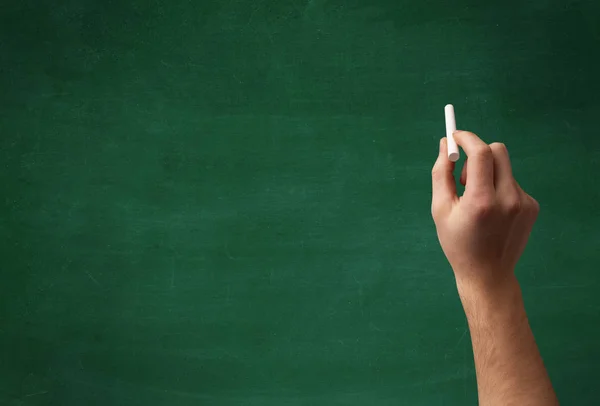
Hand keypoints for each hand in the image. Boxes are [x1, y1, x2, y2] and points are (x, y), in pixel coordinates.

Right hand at [431, 131, 539, 294]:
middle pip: (498, 151)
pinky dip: (499, 188)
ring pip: (504, 168)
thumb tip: (444, 144)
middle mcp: (507, 198)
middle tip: (464, 174)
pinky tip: (492, 212)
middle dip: (478, 152)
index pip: (480, 153)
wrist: (488, 274)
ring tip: (477, 202)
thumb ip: (441, 173)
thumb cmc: (457, 242)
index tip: (455, 137)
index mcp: (481, 201)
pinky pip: (512, 183)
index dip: (466, 139)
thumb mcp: (440, 209)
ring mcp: (523, 202)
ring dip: (487, 174)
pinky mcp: (532, 206)